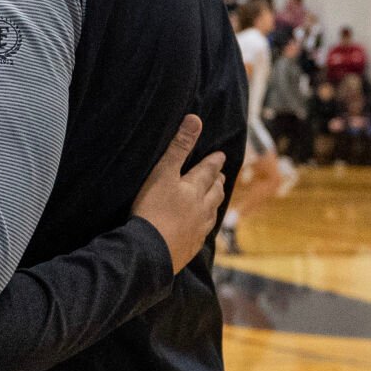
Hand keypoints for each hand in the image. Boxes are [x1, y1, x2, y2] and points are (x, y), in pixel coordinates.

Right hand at [131, 116, 226, 274]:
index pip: (207, 171)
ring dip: (214, 203)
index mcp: (193, 189)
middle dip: (218, 182)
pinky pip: (202, 234)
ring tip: (215, 199)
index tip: (221, 156)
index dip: (214, 162)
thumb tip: (195, 119)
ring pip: (212, 213)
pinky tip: (201, 229)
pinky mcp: (189, 247)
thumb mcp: (162, 173)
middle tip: (221, 176)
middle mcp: (201, 209)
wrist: (149, 250)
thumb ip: (178, 147)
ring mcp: (197, 230)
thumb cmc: (152, 209)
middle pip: (214, 193)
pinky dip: (204, 226)